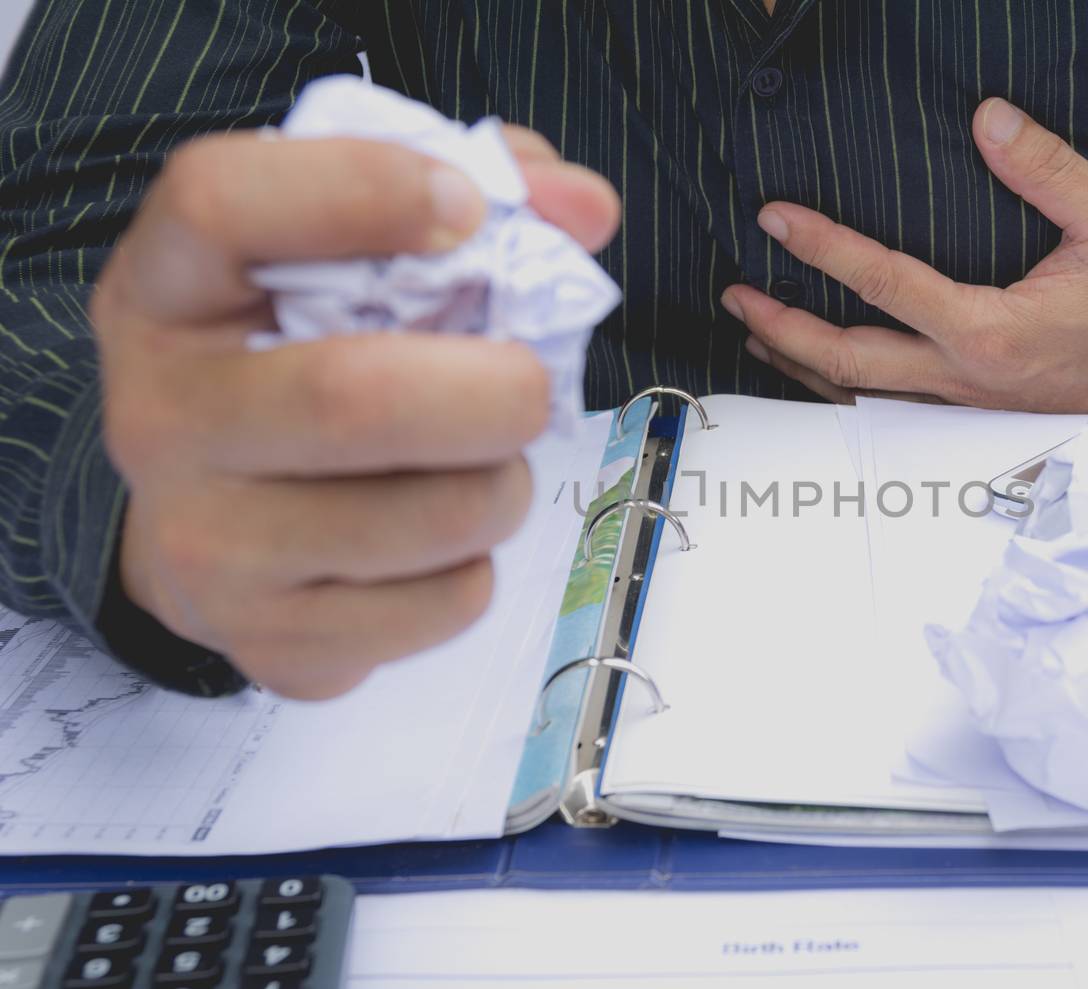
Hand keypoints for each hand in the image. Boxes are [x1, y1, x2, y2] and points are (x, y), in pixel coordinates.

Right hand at [92, 127, 619, 698]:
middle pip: (352, 398)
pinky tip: (439, 541)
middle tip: (529, 386)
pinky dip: (480, 566)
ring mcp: (207, 547)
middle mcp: (162, 418)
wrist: (213, 526)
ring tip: (486, 462)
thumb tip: (583, 208)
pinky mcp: (273, 643)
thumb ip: (474, 195)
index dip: (361, 189)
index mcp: (166, 289)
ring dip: (504, 484)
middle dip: (496, 390)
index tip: (465, 210)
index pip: (219, 204)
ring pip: (429, 519)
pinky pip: (443, 604)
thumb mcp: (348, 255)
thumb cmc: (303, 361)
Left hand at [722, 98, 1087, 411]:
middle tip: (736, 293)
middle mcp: (966, 379)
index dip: (822, 247)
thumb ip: (1047, 167)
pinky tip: (819, 375)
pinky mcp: (973, 422)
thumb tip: (988, 118)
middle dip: (781, 326)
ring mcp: (965, 410)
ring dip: (801, 366)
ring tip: (755, 335)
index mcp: (991, 330)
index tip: (776, 219)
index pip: (883, 283)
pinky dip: (843, 393)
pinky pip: (890, 413)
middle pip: (846, 359)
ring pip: (861, 398)